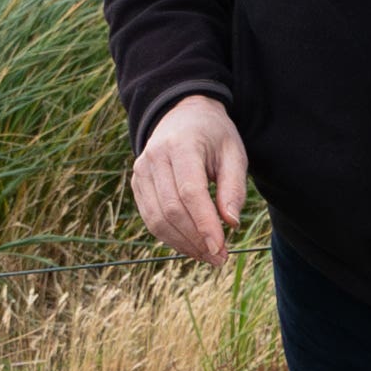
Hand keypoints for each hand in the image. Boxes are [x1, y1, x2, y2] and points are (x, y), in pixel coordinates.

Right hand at [130, 93, 249, 266]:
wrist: (182, 113)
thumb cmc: (213, 135)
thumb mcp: (233, 153)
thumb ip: (234, 187)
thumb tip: (231, 223)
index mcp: (181, 145)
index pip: (190, 192)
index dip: (204, 224)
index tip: (221, 248)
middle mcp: (155, 157)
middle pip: (171, 209)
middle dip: (196, 239)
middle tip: (220, 257)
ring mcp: (141, 170)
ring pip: (156, 219)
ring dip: (182, 244)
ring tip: (207, 256)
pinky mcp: (137, 182)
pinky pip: (150, 217)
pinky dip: (170, 237)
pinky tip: (191, 245)